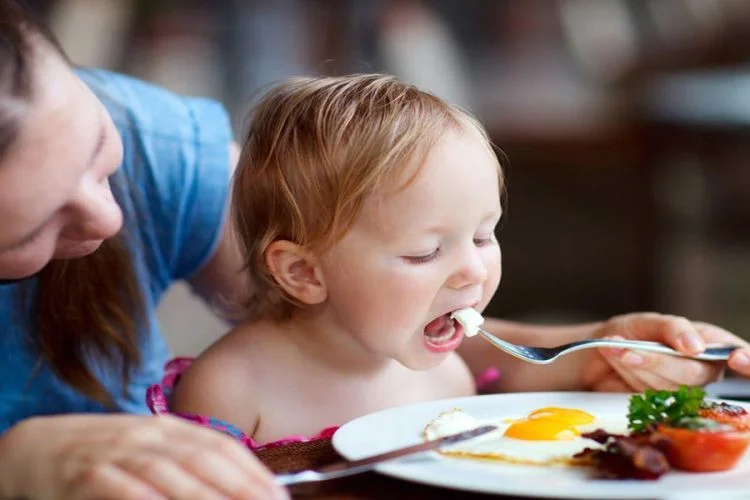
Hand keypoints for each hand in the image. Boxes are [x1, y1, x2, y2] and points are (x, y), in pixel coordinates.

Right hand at [0, 414, 288, 499]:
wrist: (40, 446)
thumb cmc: (107, 454)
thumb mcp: (153, 448)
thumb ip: (191, 461)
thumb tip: (240, 481)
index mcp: (171, 428)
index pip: (223, 447)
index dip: (254, 472)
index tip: (280, 497)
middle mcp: (150, 435)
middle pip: (204, 460)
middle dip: (241, 487)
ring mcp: (119, 452)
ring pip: (169, 474)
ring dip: (204, 496)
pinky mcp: (88, 473)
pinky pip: (122, 488)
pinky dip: (147, 498)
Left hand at [580, 312, 749, 391]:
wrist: (598, 350)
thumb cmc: (631, 332)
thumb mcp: (650, 321)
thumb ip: (674, 329)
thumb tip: (696, 346)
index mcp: (710, 343)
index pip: (737, 353)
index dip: (745, 358)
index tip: (737, 357)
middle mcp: (701, 368)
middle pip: (693, 373)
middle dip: (658, 361)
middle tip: (629, 350)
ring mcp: (681, 389)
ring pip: (666, 386)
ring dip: (636, 365)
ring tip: (616, 348)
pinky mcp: (660, 405)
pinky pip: (647, 396)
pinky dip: (627, 374)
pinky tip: (617, 360)